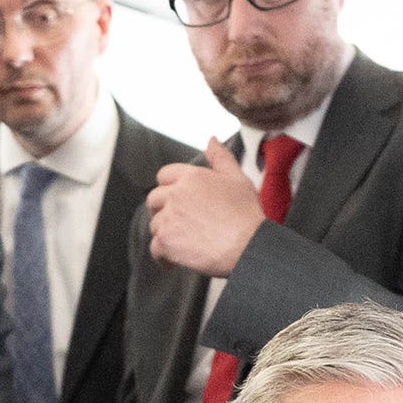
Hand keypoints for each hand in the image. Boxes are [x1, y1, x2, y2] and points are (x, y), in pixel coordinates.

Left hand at [146, 141, 268, 277]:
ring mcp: (169, 218)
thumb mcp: (238, 179)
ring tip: (181, 244)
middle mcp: (177, 194)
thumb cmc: (247, 214)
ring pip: (154, 225)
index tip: (176, 201)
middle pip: (153, 199)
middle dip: (161, 211)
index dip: (169, 188)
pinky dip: (162, 257)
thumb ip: (221, 158)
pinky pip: (154, 249)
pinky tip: (172, 262)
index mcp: (192, 177)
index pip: (164, 175)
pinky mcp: (167, 241)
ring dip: (164, 234)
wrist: (248, 246)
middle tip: (176, 223)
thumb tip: (211, 140)